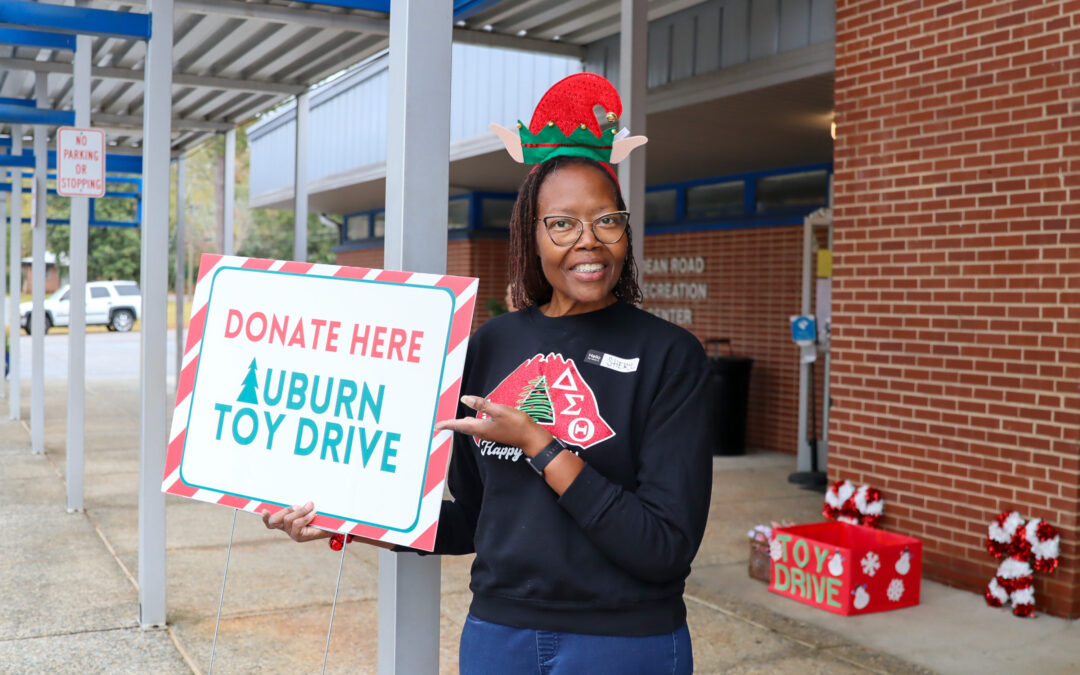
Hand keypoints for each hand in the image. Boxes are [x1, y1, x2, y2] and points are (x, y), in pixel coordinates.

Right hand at [261, 502, 331, 542]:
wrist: (331, 526)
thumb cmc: (318, 516)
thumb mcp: (305, 509)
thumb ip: (297, 508)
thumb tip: (294, 507)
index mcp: (284, 522)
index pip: (270, 522)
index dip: (265, 517)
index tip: (264, 510)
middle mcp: (286, 529)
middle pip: (275, 520)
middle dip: (285, 510)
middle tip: (297, 505)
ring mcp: (292, 534)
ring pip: (288, 520)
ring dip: (300, 511)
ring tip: (311, 506)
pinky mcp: (299, 537)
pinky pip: (298, 523)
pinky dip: (306, 516)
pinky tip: (313, 514)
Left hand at [434, 395, 551, 456]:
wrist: (531, 438)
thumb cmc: (517, 424)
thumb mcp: (499, 411)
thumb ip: (482, 405)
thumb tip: (465, 399)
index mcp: (481, 427)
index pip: (459, 425)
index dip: (447, 424)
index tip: (436, 426)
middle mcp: (482, 432)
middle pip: (462, 428)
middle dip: (451, 425)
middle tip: (441, 425)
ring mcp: (489, 433)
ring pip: (470, 428)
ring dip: (460, 425)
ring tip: (452, 422)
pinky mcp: (495, 432)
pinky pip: (477, 427)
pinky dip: (470, 423)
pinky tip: (471, 419)